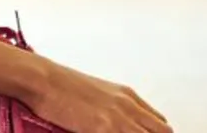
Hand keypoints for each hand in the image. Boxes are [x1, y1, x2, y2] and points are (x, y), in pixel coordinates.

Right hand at [25, 58, 172, 132]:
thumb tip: (117, 123)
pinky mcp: (105, 128)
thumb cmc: (60, 85)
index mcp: (128, 96)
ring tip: (109, 132)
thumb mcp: (96, 94)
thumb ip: (113, 109)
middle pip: (163, 132)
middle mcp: (129, 106)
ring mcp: (119, 119)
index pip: (161, 124)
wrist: (43, 79)